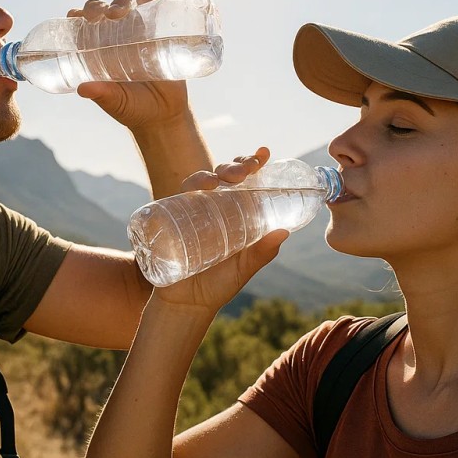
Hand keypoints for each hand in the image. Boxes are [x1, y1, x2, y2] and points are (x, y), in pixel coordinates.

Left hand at [66, 0, 191, 130]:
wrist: (165, 115)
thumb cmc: (134, 109)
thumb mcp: (116, 103)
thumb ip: (101, 95)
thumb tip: (83, 89)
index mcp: (98, 51)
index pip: (82, 24)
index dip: (77, 15)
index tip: (76, 16)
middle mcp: (116, 38)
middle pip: (103, 11)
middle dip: (97, 7)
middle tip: (98, 16)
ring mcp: (139, 34)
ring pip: (127, 6)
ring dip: (121, 3)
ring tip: (119, 14)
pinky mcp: (160, 34)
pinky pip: (155, 10)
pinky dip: (151, 0)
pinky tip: (147, 1)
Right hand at [152, 148, 288, 313]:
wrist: (187, 304)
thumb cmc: (218, 285)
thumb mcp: (244, 269)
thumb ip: (262, 253)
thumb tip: (284, 231)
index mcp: (235, 213)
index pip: (245, 181)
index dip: (252, 162)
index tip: (263, 152)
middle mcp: (214, 207)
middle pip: (223, 174)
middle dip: (234, 165)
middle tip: (244, 172)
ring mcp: (192, 211)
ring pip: (200, 180)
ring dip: (212, 174)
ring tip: (219, 181)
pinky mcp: (173, 219)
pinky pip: (179, 196)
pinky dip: (189, 187)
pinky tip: (200, 188)